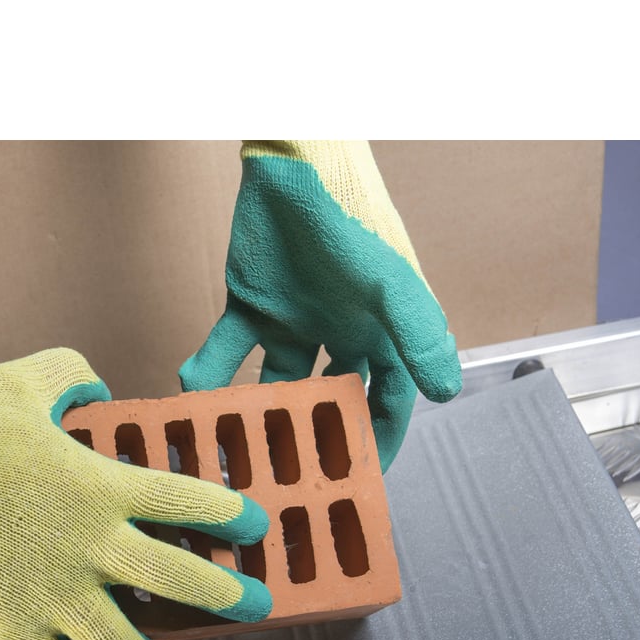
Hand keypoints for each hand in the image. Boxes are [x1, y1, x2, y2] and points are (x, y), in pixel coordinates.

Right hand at [0, 349, 271, 639]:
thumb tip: (99, 386)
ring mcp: (51, 596)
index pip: (190, 503)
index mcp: (98, 488)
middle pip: (184, 584)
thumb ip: (72, 374)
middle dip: (232, 598)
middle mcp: (88, 548)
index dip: (232, 516)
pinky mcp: (8, 628)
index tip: (254, 526)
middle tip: (255, 604)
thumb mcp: (18, 382)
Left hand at [180, 140, 461, 470]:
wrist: (293, 160)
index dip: (377, 438)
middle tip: (285, 476)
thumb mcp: (389, 281)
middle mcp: (337, 333)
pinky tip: (191, 392)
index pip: (384, 398)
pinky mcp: (249, 304)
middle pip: (326, 398)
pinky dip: (209, 371)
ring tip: (230, 446)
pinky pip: (228, 349)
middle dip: (310, 435)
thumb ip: (417, 336)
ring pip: (273, 382)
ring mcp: (292, 321)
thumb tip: (448, 393)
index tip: (358, 480)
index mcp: (379, 331)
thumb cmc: (351, 216)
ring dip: (254, 412)